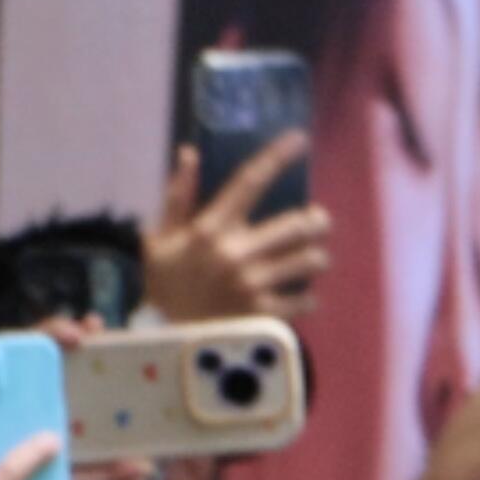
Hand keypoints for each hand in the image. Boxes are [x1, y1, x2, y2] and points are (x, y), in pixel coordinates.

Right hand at [142, 135, 331, 322]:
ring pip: (308, 261)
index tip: (299, 139)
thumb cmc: (166, 286)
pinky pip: (304, 299)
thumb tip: (189, 153)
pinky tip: (303, 294)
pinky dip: (309, 297)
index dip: (277, 156)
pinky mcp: (262, 314)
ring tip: (313, 257)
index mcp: (211, 228)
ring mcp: (252, 284)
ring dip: (317, 257)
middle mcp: (236, 252)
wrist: (166, 340)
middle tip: (318, 220)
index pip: (250, 181)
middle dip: (315, 220)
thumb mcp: (161, 239)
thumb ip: (177, 196)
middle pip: (296, 225)